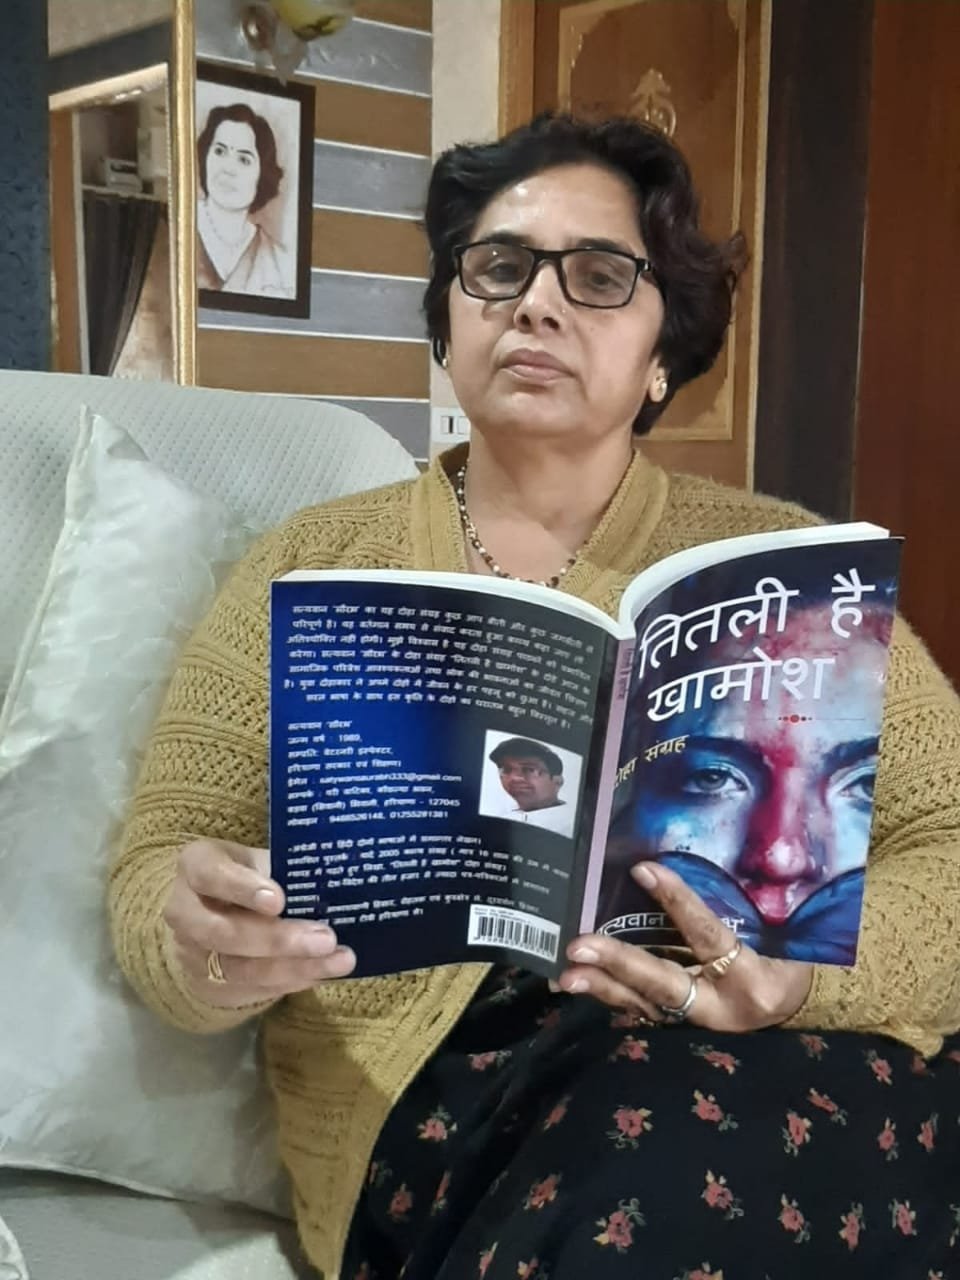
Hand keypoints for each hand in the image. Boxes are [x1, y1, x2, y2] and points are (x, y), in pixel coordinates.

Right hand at [163, 838, 355, 1007]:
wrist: (214, 910)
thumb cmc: (248, 874)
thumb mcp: (259, 859)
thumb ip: (285, 868)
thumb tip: (338, 878)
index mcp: (196, 866)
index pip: (210, 875)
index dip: (242, 888)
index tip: (279, 900)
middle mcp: (183, 910)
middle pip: (223, 932)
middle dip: (277, 940)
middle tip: (325, 939)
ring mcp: (192, 952)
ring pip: (239, 968)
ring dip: (293, 968)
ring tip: (338, 962)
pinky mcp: (207, 985)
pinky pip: (251, 989)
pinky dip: (290, 982)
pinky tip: (322, 974)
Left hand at [557, 862, 812, 1031]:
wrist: (801, 1012)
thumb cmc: (794, 963)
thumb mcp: (784, 937)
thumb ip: (746, 908)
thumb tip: (689, 867)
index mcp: (752, 979)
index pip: (708, 936)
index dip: (678, 903)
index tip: (645, 870)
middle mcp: (720, 1007)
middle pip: (663, 983)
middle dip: (619, 964)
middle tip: (578, 946)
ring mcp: (697, 1022)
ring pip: (643, 1004)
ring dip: (602, 986)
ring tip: (564, 974)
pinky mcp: (680, 1024)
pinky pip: (641, 1009)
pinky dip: (609, 994)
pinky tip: (577, 981)